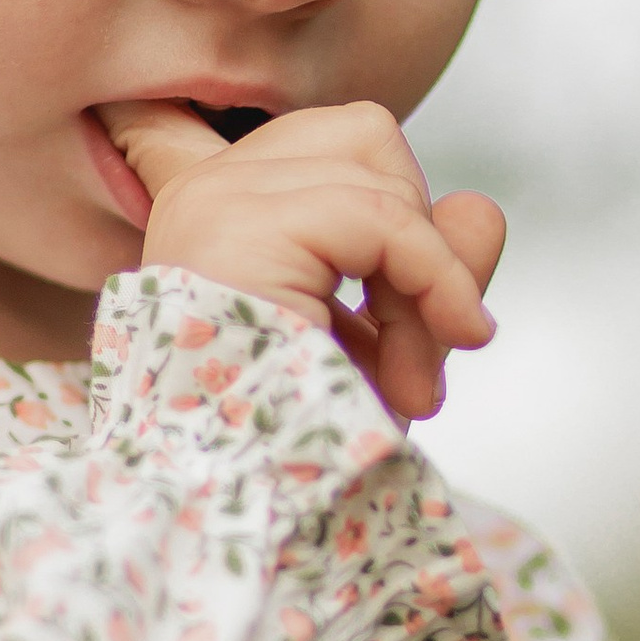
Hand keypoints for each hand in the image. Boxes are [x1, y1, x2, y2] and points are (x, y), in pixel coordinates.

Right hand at [98, 100, 505, 423]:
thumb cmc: (304, 457)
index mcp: (212, 225)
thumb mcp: (387, 352)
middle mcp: (200, 197)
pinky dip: (430, 285)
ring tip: (412, 385)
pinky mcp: (245, 222)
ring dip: (427, 286)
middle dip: (418, 241)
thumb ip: (435, 271)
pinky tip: (422, 368)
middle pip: (363, 136)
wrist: (250, 521)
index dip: (193, 119)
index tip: (162, 128)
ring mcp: (216, 201)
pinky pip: (388, 218)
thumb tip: (477, 205)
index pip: (193, 124)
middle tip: (419, 360)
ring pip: (385, 175)